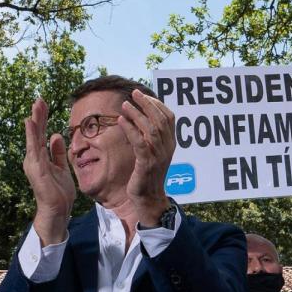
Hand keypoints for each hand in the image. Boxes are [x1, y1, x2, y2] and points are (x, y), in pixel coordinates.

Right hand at [23, 98, 75, 242]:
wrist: (58, 210)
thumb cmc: (59, 192)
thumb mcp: (62, 167)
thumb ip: (58, 152)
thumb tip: (55, 135)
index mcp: (40, 158)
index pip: (41, 134)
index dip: (42, 119)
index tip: (43, 104)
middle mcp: (34, 159)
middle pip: (36, 133)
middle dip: (38, 115)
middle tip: (39, 98)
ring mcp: (34, 163)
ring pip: (34, 138)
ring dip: (35, 121)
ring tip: (36, 106)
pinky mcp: (37, 169)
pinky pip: (35, 149)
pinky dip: (32, 135)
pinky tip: (30, 123)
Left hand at [118, 89, 174, 223]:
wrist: (149, 198)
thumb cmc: (148, 174)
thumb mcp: (154, 153)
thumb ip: (152, 137)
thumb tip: (143, 118)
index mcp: (170, 143)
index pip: (169, 117)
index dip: (157, 104)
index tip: (144, 96)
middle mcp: (167, 147)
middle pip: (159, 119)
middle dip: (146, 104)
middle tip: (134, 93)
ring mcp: (158, 155)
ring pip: (150, 129)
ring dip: (136, 114)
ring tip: (125, 105)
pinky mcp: (146, 163)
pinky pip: (139, 142)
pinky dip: (130, 129)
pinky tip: (121, 120)